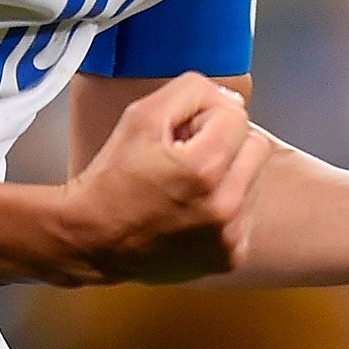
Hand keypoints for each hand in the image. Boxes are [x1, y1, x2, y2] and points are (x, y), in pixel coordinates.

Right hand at [54, 71, 271, 282]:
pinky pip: (248, 212)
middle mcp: (224, 206)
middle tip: (187, 155)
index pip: (237, 115)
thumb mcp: (142, 115)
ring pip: (255, 178)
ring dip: (229, 174)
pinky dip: (227, 205)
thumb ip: (192, 91)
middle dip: (225, 143)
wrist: (93, 240)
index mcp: (204, 168)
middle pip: (256, 145)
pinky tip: (195, 208)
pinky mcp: (230, 257)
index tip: (181, 133)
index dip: (204, 116)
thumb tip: (230, 99)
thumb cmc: (112, 180)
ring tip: (189, 184)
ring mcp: (229, 237)